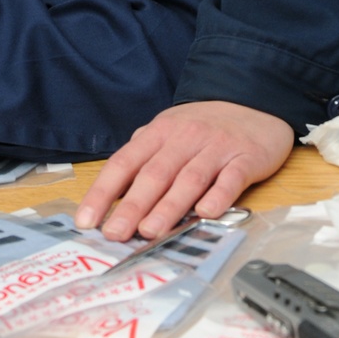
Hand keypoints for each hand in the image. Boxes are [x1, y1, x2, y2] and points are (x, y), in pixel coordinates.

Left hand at [75, 101, 293, 240]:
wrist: (251, 104)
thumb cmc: (201, 127)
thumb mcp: (166, 132)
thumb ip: (143, 157)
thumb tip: (113, 195)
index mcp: (158, 133)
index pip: (123, 163)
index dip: (102, 191)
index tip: (87, 220)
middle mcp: (184, 138)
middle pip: (154, 174)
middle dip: (132, 206)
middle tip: (115, 233)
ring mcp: (215, 148)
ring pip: (189, 179)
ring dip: (168, 207)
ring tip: (150, 232)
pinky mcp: (246, 158)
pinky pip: (231, 179)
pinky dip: (218, 196)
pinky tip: (206, 213)